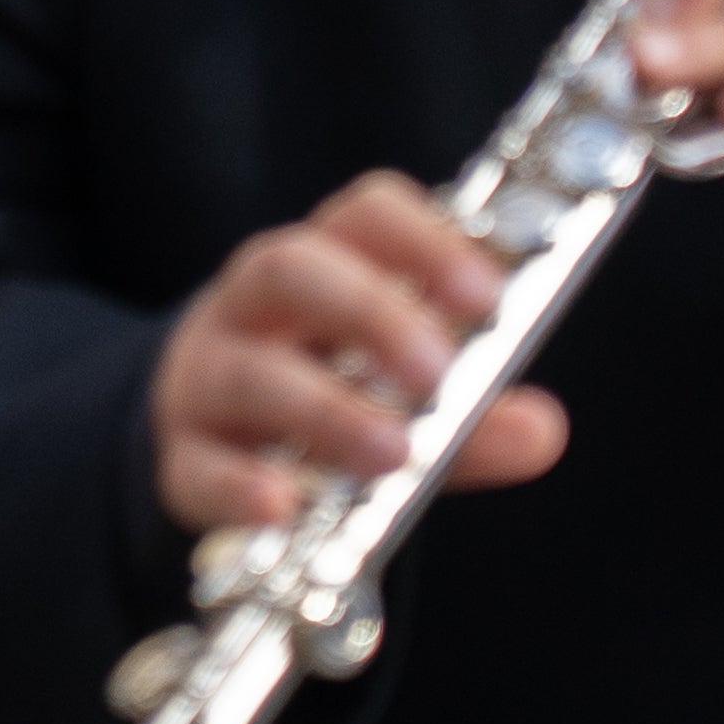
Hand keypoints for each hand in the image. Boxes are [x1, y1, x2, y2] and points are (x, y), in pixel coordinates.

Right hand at [151, 169, 571, 538]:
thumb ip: (473, 411)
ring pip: (249, 371)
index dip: (424, 242)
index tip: (487, 294)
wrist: (211, 440)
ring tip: (391, 454)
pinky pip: (199, 464)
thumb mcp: (408, 396)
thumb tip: (541, 429)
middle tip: (436, 371)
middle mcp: (257, 304)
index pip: (366, 215)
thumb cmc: (330, 392)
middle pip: (292, 268)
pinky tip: (283, 508)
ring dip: (324, 409)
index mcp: (326, 263)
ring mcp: (210, 376)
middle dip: (368, 313)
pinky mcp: (182, 457)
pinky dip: (239, 486)